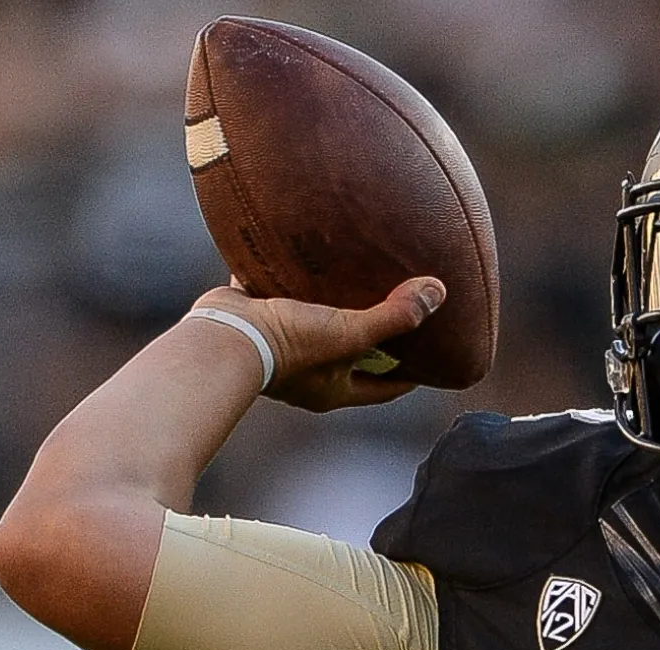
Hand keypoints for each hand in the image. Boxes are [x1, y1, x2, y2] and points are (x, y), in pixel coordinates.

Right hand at [186, 276, 444, 411]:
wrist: (219, 338)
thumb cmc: (288, 345)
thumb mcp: (350, 332)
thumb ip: (394, 316)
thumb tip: (439, 293)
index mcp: (334, 388)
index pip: (386, 386)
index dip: (413, 373)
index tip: (435, 355)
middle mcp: (308, 374)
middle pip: (353, 356)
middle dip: (376, 337)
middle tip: (402, 310)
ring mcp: (279, 346)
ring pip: (316, 323)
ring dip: (335, 305)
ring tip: (359, 277)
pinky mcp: (256, 315)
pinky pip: (278, 291)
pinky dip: (291, 275)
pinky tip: (307, 249)